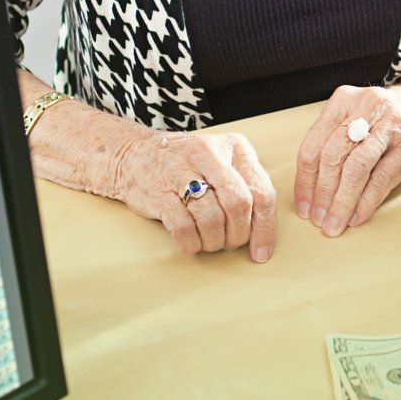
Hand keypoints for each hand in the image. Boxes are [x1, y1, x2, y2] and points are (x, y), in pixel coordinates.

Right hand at [109, 124, 277, 260]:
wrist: (134, 154)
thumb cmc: (191, 166)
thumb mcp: (224, 163)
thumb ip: (247, 187)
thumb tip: (263, 232)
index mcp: (234, 146)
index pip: (261, 191)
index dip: (265, 228)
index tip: (262, 253)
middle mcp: (208, 154)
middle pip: (238, 205)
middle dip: (238, 235)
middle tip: (229, 243)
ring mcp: (180, 171)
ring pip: (212, 219)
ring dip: (214, 242)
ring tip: (210, 242)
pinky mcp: (158, 192)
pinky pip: (183, 228)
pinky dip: (192, 243)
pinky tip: (192, 242)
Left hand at [294, 80, 400, 236]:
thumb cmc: (391, 123)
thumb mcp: (358, 120)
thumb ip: (334, 142)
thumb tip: (309, 190)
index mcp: (344, 100)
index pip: (313, 145)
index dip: (304, 181)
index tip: (303, 207)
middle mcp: (366, 108)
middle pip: (333, 157)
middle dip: (322, 194)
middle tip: (318, 220)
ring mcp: (391, 126)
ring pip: (356, 169)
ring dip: (342, 202)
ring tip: (335, 224)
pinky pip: (382, 178)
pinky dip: (367, 202)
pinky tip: (358, 217)